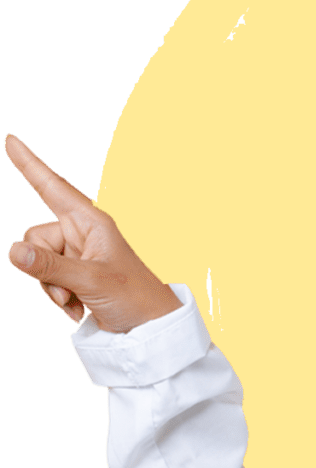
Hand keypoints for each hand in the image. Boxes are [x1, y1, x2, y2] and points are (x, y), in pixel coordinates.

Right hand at [6, 134, 182, 332]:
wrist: (150, 328)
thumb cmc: (133, 297)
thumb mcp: (91, 281)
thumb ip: (50, 267)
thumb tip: (13, 251)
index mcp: (92, 223)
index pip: (54, 188)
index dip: (30, 165)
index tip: (12, 139)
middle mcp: (82, 233)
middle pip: (34, 237)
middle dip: (43, 268)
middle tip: (70, 290)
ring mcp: (77, 254)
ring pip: (35, 261)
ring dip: (51, 287)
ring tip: (79, 300)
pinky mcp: (74, 274)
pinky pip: (44, 278)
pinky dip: (57, 296)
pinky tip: (80, 308)